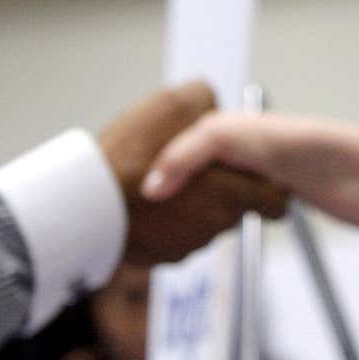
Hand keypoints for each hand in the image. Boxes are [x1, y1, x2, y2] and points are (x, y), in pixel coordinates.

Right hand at [100, 82, 287, 266]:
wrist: (84, 205)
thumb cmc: (130, 155)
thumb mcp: (173, 104)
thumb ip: (204, 101)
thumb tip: (211, 103)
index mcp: (230, 192)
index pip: (274, 202)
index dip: (267, 187)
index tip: (254, 176)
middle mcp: (215, 225)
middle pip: (235, 210)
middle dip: (222, 192)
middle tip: (194, 171)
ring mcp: (188, 245)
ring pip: (201, 224)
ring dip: (190, 207)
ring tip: (159, 184)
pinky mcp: (161, 258)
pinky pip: (171, 239)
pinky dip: (163, 224)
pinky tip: (140, 204)